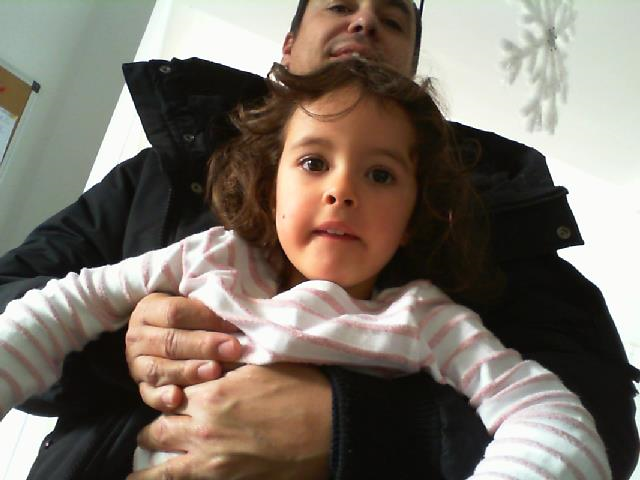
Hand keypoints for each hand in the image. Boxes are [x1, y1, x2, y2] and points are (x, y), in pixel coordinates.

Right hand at [126, 293, 242, 408]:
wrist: (170, 338)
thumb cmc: (192, 318)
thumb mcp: (195, 303)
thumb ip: (209, 303)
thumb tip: (233, 309)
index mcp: (149, 309)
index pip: (174, 312)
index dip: (205, 318)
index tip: (233, 325)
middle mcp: (138, 337)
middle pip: (169, 341)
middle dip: (203, 346)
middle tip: (233, 349)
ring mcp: (137, 364)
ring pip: (158, 369)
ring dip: (188, 371)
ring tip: (215, 371)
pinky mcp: (143, 388)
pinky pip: (149, 395)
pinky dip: (162, 398)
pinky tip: (178, 398)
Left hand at [128, 364, 331, 479]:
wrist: (330, 425)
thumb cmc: (302, 389)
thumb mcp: (262, 365)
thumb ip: (228, 365)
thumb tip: (211, 360)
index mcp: (211, 394)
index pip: (170, 395)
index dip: (167, 397)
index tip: (168, 400)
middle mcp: (203, 428)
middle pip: (157, 431)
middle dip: (152, 432)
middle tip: (151, 433)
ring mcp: (212, 461)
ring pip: (160, 469)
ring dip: (146, 469)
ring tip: (133, 474)